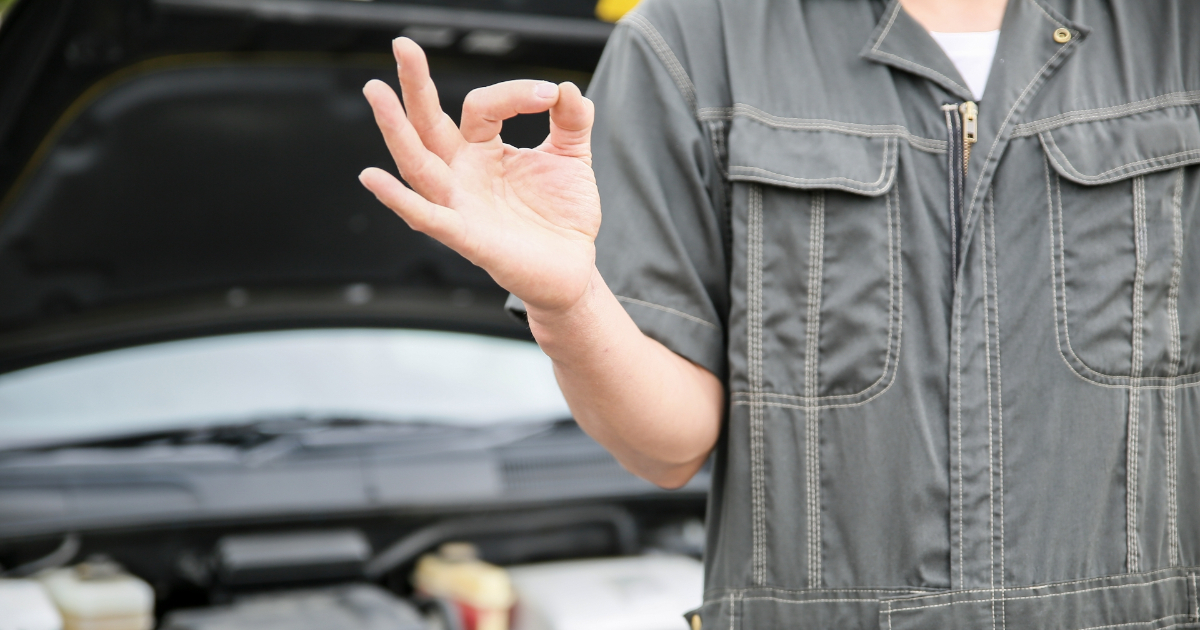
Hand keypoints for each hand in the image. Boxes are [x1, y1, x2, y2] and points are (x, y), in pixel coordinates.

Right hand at [359, 38, 600, 313]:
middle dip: (413, 85)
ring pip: (418, 164)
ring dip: (395, 130)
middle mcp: (462, 174)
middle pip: (428, 124)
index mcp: (482, 151)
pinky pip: (428, 218)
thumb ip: (571, 120)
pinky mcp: (467, 238)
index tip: (550, 94)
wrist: (573, 269)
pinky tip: (374, 179)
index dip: (515, 93)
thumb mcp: (572, 158)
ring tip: (376, 92)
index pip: (481, 106)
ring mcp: (460, 205)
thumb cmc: (562, 216)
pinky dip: (400, 200)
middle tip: (402, 44)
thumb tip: (567, 88)